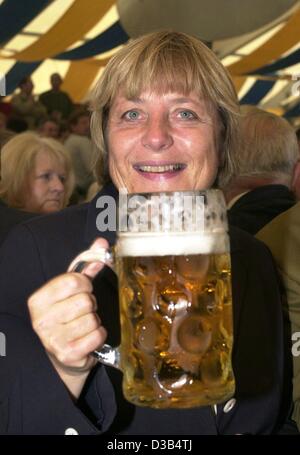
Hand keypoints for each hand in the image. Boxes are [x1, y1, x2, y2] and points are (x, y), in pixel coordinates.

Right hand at [28, 238, 108, 397]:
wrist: (66, 354)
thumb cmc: (69, 316)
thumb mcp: (72, 289)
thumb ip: (85, 265)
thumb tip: (101, 244)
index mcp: (38, 300)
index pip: (73, 280)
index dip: (86, 284)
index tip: (84, 290)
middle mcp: (41, 321)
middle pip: (86, 300)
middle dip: (91, 304)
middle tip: (84, 311)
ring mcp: (53, 340)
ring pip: (93, 319)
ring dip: (95, 321)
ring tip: (86, 325)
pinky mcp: (69, 354)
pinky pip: (97, 335)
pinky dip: (99, 335)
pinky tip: (89, 337)